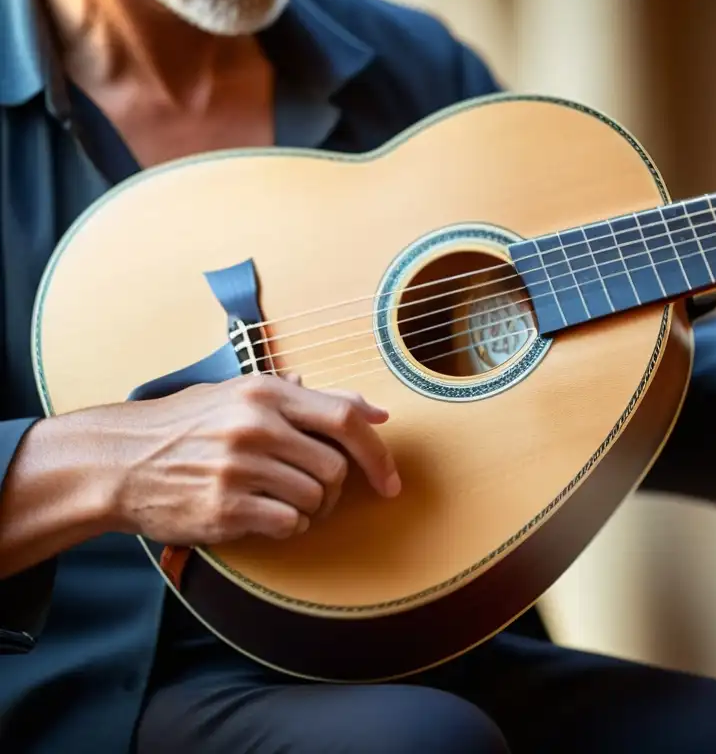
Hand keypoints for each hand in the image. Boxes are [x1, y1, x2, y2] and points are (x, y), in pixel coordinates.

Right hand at [96, 374, 400, 545]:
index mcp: (265, 393)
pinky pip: (288, 525)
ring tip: (283, 504)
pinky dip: (288, 528)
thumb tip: (373, 411)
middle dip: (336, 489)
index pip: (345, 418)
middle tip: (316, 494)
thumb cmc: (187, 426)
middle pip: (335, 468)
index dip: (378, 453)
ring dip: (311, 510)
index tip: (391, 480)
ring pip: (315, 499)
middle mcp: (255, 426)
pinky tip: (266, 519)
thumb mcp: (242, 395)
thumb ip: (307, 401)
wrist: (118, 461)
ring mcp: (239, 468)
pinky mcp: (225, 508)